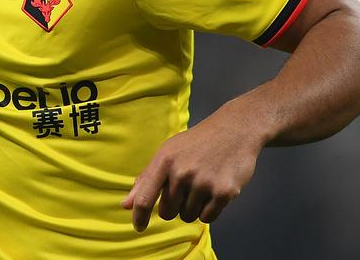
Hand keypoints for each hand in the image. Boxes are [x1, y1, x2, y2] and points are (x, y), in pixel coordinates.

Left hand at [121, 109, 263, 231]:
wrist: (233, 131)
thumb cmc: (195, 144)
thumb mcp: (167, 153)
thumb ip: (146, 179)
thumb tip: (126, 205)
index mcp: (164, 161)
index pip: (145, 197)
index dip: (139, 216)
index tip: (138, 228)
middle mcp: (182, 172)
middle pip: (167, 212)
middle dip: (172, 207)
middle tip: (184, 189)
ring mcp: (203, 183)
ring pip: (187, 216)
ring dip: (192, 208)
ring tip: (200, 187)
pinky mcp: (224, 192)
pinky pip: (207, 218)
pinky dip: (208, 211)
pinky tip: (212, 192)